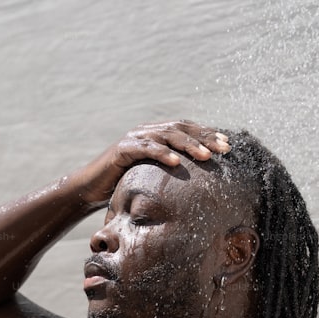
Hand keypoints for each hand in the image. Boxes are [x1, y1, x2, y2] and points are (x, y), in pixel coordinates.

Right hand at [74, 120, 230, 205]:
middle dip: (205, 137)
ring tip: (206, 156)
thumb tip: (198, 186)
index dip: (207, 134)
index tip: (228, 145)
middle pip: (181, 128)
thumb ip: (171, 173)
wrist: (90, 188)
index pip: (187, 129)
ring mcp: (135, 138)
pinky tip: (176, 162)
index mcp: (157, 135)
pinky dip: (162, 154)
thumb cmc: (123, 184)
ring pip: (167, 135)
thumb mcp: (152, 177)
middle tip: (224, 148)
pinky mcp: (123, 149)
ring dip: (189, 145)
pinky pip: (146, 148)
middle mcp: (147, 131)